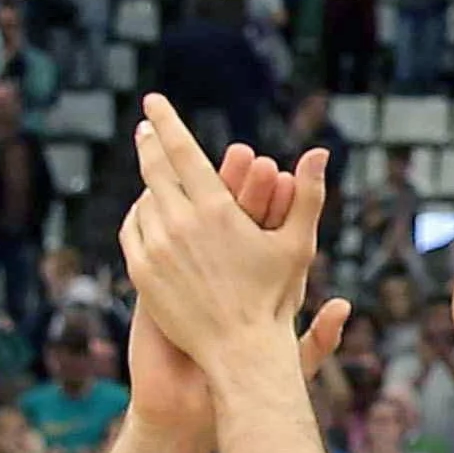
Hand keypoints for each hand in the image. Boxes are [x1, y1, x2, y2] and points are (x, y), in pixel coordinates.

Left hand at [120, 100, 329, 384]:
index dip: (167, 122)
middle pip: (154, 170)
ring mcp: (156, 248)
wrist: (240, 351)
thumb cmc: (276, 298)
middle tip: (145, 126)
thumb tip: (320, 152)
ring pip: (144, 201)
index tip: (153, 101)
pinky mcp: (142, 272)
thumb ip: (308, 195)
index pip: (183, 151)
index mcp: (216, 210)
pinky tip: (146, 212)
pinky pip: (133, 232)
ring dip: (149, 185)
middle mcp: (180, 223)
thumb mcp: (297, 244)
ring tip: (152, 175)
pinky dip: (140, 217)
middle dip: (149, 143)